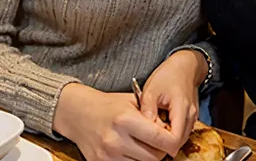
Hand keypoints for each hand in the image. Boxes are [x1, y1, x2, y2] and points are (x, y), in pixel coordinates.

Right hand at [53, 83, 181, 160]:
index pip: (159, 138)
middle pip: (154, 156)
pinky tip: (134, 150)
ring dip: (149, 157)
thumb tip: (171, 130)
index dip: (172, 141)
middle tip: (161, 141)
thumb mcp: (133, 101)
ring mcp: (108, 156)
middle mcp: (116, 140)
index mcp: (125, 120)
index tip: (174, 138)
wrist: (80, 114)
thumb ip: (152, 114)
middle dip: (162, 150)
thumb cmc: (109, 105)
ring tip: (146, 144)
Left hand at [140, 51, 207, 148]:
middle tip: (149, 132)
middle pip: (179, 143)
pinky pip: (183, 132)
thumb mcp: (151, 89)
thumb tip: (143, 129)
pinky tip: (162, 122)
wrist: (184, 65)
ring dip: (168, 137)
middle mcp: (191, 116)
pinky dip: (172, 131)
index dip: (161, 144)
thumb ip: (147, 109)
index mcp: (182, 108)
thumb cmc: (167, 75)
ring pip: (181, 139)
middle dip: (163, 142)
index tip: (149, 137)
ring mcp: (193, 117)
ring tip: (155, 125)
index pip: (175, 140)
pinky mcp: (192, 117)